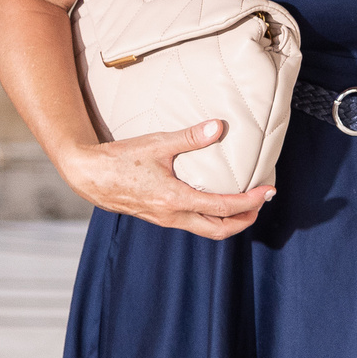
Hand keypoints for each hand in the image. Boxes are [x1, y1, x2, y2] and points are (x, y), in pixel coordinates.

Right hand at [61, 119, 273, 238]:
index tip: (268, 191)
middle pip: (219, 230)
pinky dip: (211, 217)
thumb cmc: (120, 159)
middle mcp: (172, 216)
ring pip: (205, 230)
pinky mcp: (158, 216)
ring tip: (245, 203)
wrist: (88, 176)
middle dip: (245, 219)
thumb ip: (190, 137)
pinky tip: (215, 201)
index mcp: (175, 200)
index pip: (223, 208)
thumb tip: (218, 127)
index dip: (250, 201)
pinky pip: (192, 223)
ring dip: (229, 220)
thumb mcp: (157, 144)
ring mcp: (165, 219)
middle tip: (261, 202)